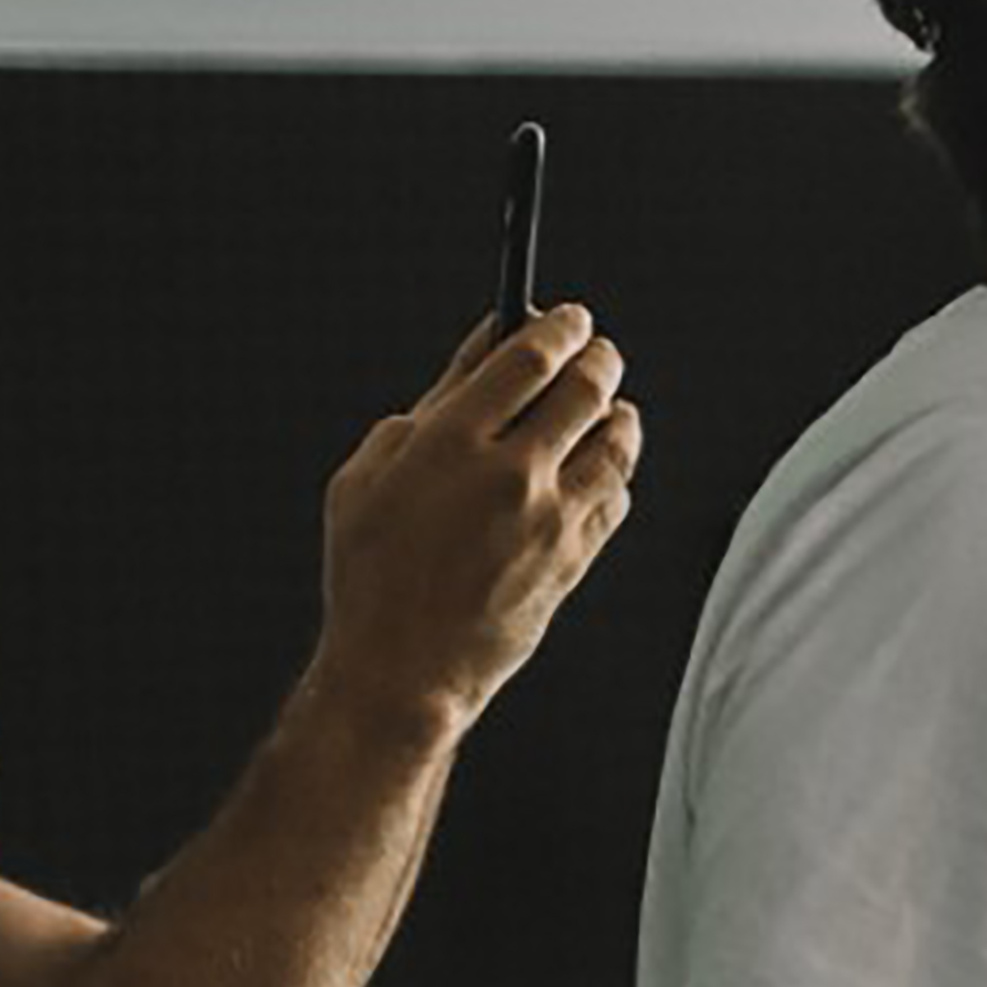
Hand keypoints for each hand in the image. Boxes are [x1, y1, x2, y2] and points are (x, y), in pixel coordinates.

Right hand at [312, 306, 644, 729]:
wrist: (401, 669)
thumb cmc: (372, 573)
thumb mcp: (369, 474)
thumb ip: (431, 406)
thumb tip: (480, 352)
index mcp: (451, 440)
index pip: (530, 354)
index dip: (559, 326)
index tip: (569, 317)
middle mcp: (510, 473)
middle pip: (586, 386)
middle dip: (598, 356)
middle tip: (596, 350)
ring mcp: (551, 518)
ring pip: (616, 439)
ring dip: (617, 411)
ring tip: (608, 406)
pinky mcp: (575, 558)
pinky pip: (617, 495)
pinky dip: (614, 472)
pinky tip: (597, 468)